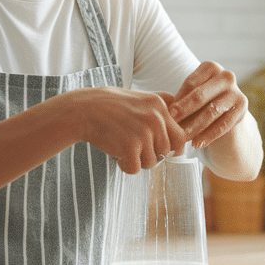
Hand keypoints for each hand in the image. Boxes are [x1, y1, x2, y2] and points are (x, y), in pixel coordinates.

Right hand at [69, 87, 187, 173]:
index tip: (160, 148)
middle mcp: (155, 119)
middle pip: (166, 152)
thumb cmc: (110, 105)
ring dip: (138, 161)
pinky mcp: (130, 147)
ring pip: (152, 162)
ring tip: (124, 150)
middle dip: (152, 155)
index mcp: (159, 105)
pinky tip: (118, 157)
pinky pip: (136, 168)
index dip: (172, 147)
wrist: (83, 110)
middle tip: (136, 149)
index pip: (180, 136)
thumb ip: (161, 101)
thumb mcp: (140, 96)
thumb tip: (177, 104)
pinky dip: (126, 167)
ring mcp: (143, 133)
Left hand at [169, 62, 248, 149]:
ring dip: (195, 126)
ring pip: (211, 111)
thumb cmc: (203, 103)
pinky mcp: (242, 108)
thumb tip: (166, 113)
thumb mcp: (192, 96)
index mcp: (210, 67)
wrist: (227, 115)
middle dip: (184, 112)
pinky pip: (223, 124)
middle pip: (200, 96)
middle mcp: (226, 76)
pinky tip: (197, 144)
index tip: (166, 114)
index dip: (178, 100)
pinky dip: (209, 135)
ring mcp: (236, 91)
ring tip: (182, 138)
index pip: (190, 83)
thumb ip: (182, 100)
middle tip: (171, 125)